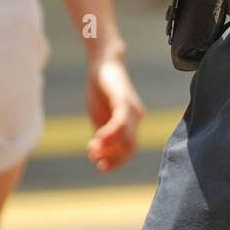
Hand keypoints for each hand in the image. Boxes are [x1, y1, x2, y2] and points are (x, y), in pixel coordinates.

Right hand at [85, 53, 145, 172]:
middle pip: (130, 149)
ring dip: (109, 149)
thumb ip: (102, 134)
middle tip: (94, 159)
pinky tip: (98, 138)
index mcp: (131, 124)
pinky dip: (110, 133)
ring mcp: (132, 108)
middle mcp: (136, 117)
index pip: (129, 152)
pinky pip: (121, 121)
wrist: (103, 63)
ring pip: (127, 138)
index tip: (99, 166)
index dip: (115, 162)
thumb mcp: (99, 117)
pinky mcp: (123, 99)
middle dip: (112, 159)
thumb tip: (97, 155)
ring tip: (92, 149)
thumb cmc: (100, 90)